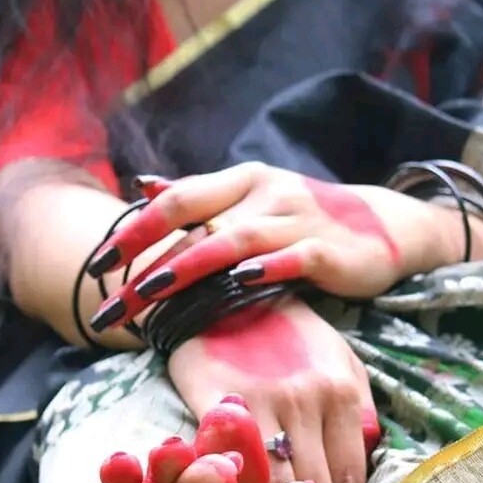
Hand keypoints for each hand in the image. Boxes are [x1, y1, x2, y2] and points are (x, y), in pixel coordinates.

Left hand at [86, 162, 469, 332]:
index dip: (133, 230)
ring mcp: (297, 221)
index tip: (95, 264)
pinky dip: (262, 272)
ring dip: (189, 268)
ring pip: (233, 243)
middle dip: (146, 264)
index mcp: (242, 181)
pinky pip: (290, 261)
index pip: (177, 200)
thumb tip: (142, 188)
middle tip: (110, 301)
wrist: (387, 223)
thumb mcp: (253, 196)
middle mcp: (265, 194)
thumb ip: (200, 195)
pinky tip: (236, 286)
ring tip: (151, 294)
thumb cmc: (307, 216)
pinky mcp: (329, 251)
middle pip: (195, 225)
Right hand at [167, 296, 377, 482]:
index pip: (351, 478)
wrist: (226, 291)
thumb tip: (372, 453)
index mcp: (342, 392)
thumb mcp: (338, 357)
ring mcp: (261, 402)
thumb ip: (359, 407)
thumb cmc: (288, 331)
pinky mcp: (217, 404)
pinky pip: (229, 465)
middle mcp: (307, 400)